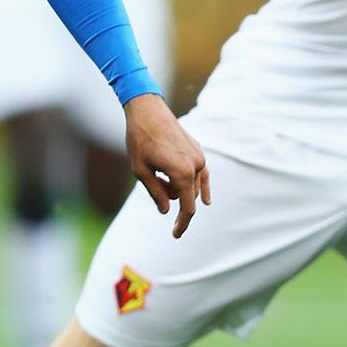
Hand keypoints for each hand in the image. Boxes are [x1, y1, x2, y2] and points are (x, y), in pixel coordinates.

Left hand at [123, 93, 210, 237]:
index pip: (187, 207)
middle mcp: (195, 165)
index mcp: (182, 172)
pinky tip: (207, 201)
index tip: (176, 235)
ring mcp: (198, 157)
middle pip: (187, 196)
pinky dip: (201, 187)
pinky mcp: (197, 150)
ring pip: (192, 185)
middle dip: (170, 197)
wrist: (147, 111)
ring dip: (176, 187)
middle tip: (150, 179)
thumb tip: (167, 212)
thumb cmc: (140, 141)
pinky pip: (201, 174)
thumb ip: (155, 193)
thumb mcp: (141, 171)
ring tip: (157, 171)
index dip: (182, 223)